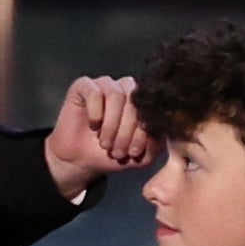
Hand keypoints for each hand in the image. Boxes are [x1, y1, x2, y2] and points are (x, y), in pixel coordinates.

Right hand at [43, 76, 154, 200]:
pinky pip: (95, 93)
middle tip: (118, 151)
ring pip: (116, 96)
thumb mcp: (140, 156)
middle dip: (127, 130)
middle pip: (134, 101)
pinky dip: (96, 112)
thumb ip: (155, 143)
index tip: (134, 153)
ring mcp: (105, 84)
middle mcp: (125, 88)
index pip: (150, 108)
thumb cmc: (111, 155)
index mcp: (142, 102)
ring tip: (106, 143)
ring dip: (111, 124)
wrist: (80, 161)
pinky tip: (93, 125)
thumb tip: (164, 131)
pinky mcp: (84, 85)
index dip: (143, 131)